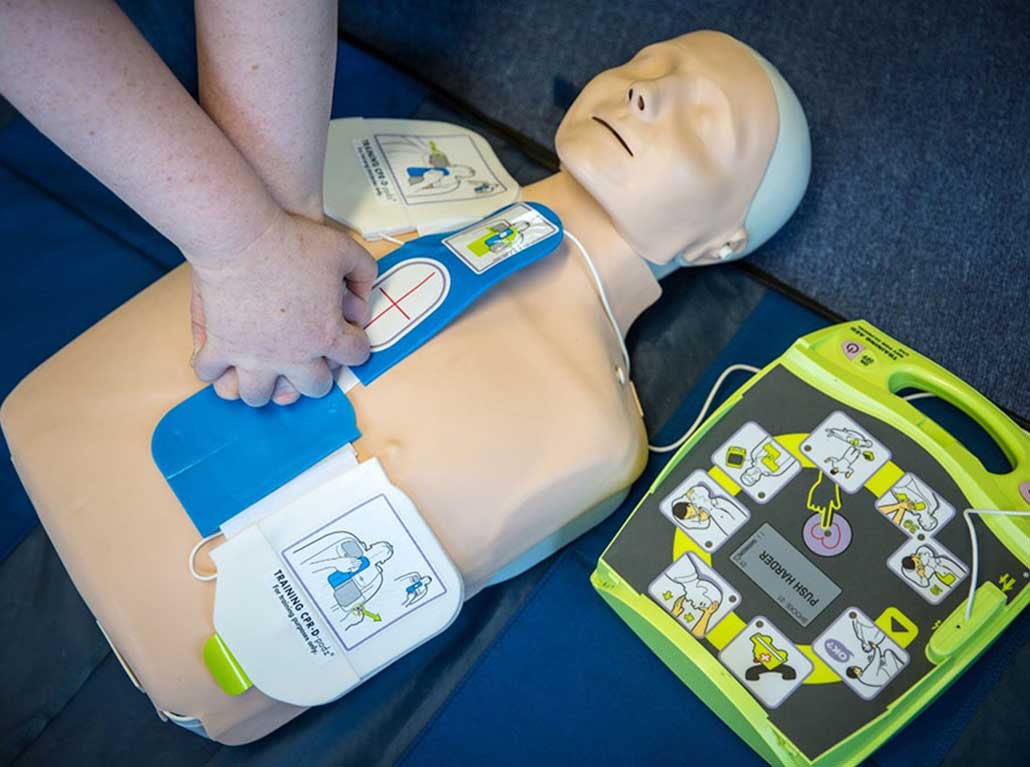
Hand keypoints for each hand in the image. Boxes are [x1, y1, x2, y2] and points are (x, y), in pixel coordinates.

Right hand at [189, 209, 376, 405]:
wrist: (244, 236)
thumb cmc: (291, 241)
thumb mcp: (344, 250)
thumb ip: (363, 272)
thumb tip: (364, 292)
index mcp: (327, 334)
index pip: (355, 356)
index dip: (355, 348)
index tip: (349, 342)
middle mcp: (294, 355)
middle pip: (313, 387)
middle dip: (314, 379)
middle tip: (308, 367)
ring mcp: (255, 356)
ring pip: (259, 396)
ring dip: (263, 387)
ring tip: (262, 373)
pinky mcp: (221, 347)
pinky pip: (211, 374)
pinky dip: (213, 372)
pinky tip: (218, 362)